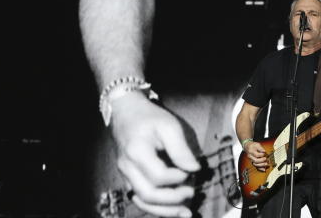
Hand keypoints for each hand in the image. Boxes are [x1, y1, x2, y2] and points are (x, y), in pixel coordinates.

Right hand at [110, 93, 199, 217]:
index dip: (178, 177)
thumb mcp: (169, 126)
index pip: (158, 176)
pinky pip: (140, 198)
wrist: (126, 112)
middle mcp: (128, 167)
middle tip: (192, 192)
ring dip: (165, 211)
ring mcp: (126, 175)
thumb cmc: (148, 117)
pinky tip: (170, 210)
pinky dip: (156, 207)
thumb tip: (194, 169)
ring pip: (143, 201)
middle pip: (148, 194)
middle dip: (173, 199)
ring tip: (185, 212)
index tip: (192, 170)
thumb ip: (181, 149)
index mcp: (137, 152)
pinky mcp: (129, 179)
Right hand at [245, 141, 268, 170]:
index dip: (261, 155)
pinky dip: (260, 169)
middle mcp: (250, 156)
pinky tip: (264, 169)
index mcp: (251, 151)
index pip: (256, 155)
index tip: (265, 153)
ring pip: (255, 165)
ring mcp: (251, 160)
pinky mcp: (253, 162)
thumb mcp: (257, 144)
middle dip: (262, 161)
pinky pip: (256, 167)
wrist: (248, 147)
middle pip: (255, 161)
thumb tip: (264, 151)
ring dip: (261, 165)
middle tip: (266, 159)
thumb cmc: (253, 145)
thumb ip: (260, 148)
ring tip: (266, 164)